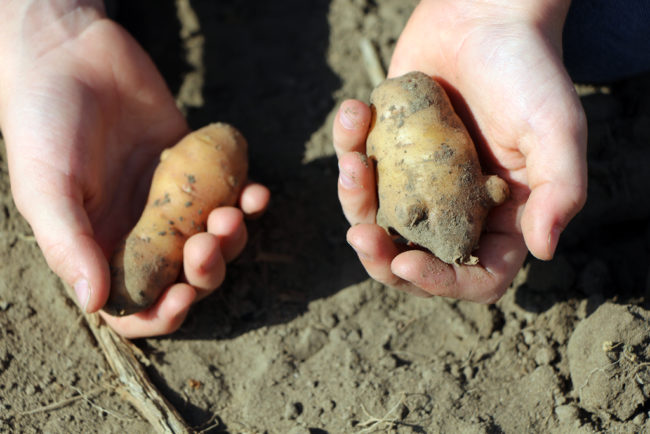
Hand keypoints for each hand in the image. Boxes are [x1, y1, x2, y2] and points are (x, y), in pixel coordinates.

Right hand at [0, 2, 268, 336]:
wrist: (71, 55)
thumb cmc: (44, 123)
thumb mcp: (46, 187)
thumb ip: (69, 245)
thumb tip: (94, 304)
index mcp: (100, 249)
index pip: (135, 306)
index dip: (162, 315)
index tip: (184, 298)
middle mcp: (138, 231)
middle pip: (186, 277)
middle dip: (207, 272)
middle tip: (209, 241)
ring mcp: (170, 201)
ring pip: (215, 241)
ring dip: (233, 239)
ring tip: (233, 213)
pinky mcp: (194, 168)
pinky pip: (231, 195)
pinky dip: (249, 201)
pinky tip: (255, 192)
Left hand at [334, 0, 586, 301]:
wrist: (485, 15)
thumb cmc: (528, 70)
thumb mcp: (557, 129)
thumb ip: (560, 190)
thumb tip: (543, 250)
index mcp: (503, 217)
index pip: (474, 275)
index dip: (441, 282)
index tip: (407, 260)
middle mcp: (458, 208)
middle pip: (415, 259)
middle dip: (380, 258)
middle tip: (360, 238)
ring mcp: (419, 183)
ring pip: (377, 220)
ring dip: (354, 201)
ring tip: (353, 163)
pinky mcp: (389, 153)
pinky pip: (359, 168)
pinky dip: (347, 146)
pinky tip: (355, 112)